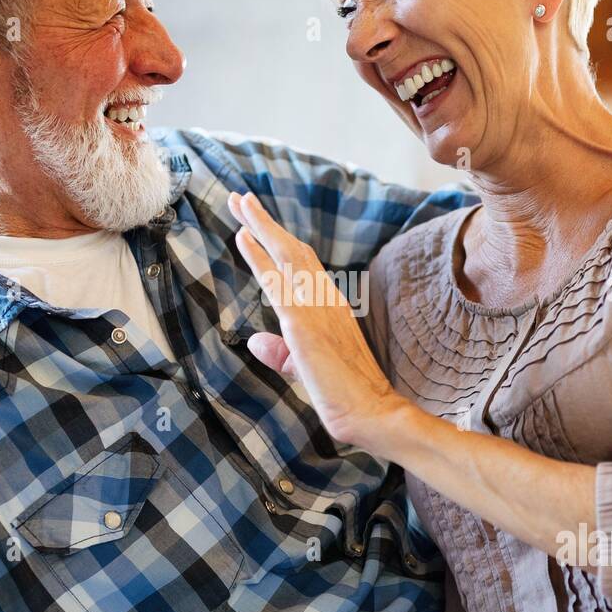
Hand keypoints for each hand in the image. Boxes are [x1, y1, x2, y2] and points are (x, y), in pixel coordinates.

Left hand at [227, 190, 407, 447]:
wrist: (372, 413)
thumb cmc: (346, 396)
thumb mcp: (306, 369)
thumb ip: (282, 353)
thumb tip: (258, 340)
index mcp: (330, 306)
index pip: (302, 265)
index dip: (278, 241)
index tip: (255, 226)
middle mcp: (325, 298)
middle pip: (292, 248)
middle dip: (265, 222)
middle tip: (241, 198)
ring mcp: (316, 306)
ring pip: (285, 254)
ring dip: (260, 226)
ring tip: (239, 202)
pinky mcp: (303, 322)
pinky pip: (276, 280)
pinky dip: (258, 254)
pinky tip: (243, 237)